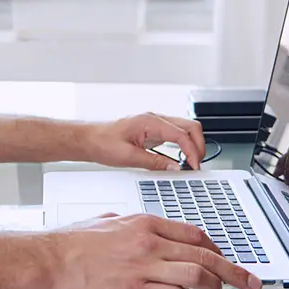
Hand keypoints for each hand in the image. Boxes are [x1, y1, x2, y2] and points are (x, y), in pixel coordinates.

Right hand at [41, 213, 262, 288]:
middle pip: (205, 253)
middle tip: (248, 279)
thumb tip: (139, 227)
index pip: (194, 233)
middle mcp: (149, 241)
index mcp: (145, 222)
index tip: (224, 256)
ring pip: (196, 273)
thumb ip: (129, 223)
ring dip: (213, 284)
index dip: (215, 247)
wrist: (49, 258)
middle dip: (232, 269)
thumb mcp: (108, 220)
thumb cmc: (72, 242)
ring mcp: (144, 266)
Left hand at [84, 113, 207, 170]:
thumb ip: (154, 162)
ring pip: (186, 129)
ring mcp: (155, 124)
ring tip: (191, 163)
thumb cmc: (103, 143)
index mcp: (150, 121)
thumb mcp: (129, 157)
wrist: (89, 139)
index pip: (182, 134)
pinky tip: (181, 159)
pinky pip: (176, 135)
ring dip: (192, 145)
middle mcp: (155, 119)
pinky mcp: (153, 131)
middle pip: (190, 126)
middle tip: (197, 165)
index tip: (194, 167)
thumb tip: (175, 168)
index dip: (192, 151)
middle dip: (198, 145)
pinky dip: (184, 146)